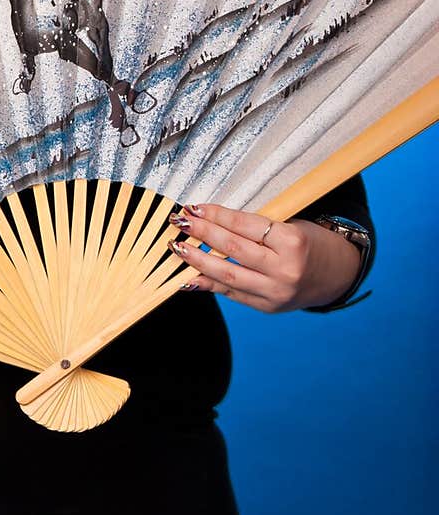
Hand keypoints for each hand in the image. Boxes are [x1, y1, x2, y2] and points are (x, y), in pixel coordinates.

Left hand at [168, 203, 362, 312]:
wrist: (337, 274)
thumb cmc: (310, 241)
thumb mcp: (290, 224)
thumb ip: (255, 226)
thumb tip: (211, 219)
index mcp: (293, 242)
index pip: (245, 226)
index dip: (217, 215)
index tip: (195, 207)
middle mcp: (285, 270)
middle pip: (234, 249)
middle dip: (202, 234)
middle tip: (180, 220)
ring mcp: (276, 293)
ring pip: (228, 275)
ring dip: (198, 260)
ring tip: (177, 247)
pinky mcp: (268, 307)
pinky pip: (232, 293)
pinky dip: (208, 284)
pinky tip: (188, 276)